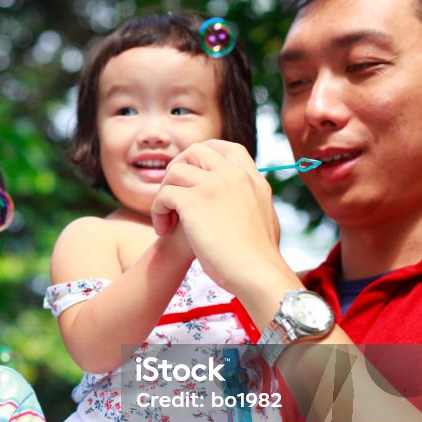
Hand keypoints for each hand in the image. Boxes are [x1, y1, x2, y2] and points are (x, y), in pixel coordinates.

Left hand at [151, 140, 284, 295]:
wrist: (256, 273)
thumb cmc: (260, 258)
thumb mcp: (264, 218)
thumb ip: (251, 202)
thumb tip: (245, 203)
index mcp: (252, 179)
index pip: (226, 148)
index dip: (204, 154)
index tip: (192, 172)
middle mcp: (233, 176)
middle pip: (196, 151)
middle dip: (178, 169)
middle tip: (173, 195)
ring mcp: (213, 185)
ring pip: (175, 171)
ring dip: (165, 192)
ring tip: (166, 218)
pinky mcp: (193, 201)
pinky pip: (163, 194)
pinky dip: (157, 211)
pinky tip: (163, 230)